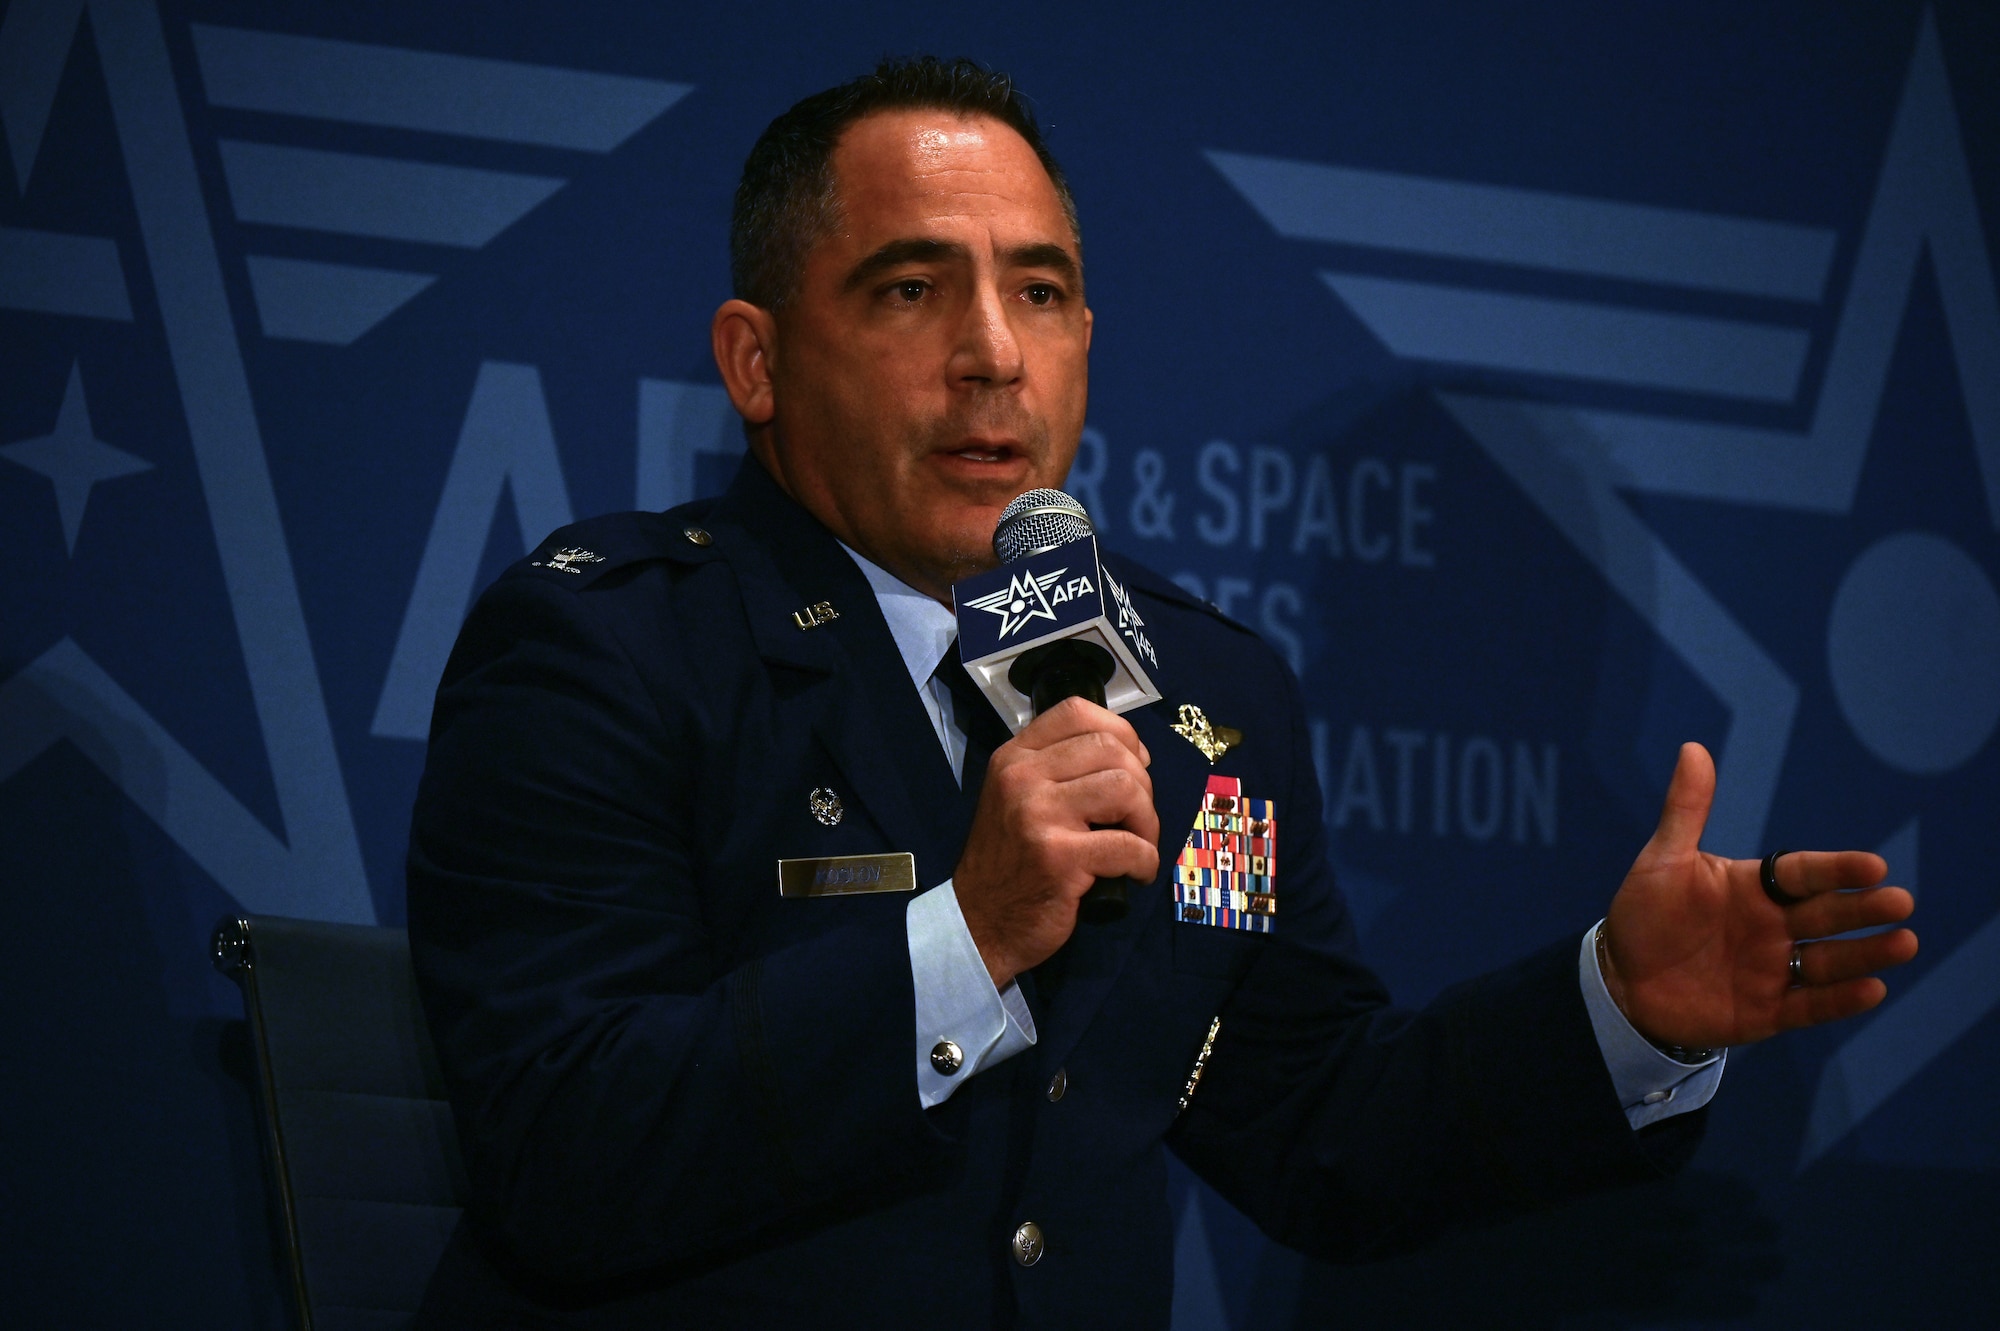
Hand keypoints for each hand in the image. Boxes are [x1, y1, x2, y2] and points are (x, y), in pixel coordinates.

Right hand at [954, 696, 1160, 987]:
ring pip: (1126, 789)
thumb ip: (1058, 769)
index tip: (1134, 764)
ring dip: (1148, 820)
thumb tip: (1131, 754)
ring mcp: (1039, 816)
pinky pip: (1129, 846)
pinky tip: (1135, 874)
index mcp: (1014, 757)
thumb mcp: (1018, 798)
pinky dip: (1146, 861)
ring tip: (1139, 844)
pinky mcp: (1059, 858)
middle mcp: (1022, 777)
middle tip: (1136, 818)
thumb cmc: (1010, 859)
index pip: (1077, 712)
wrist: (981, 920)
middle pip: (1112, 749)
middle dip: (1142, 784)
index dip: (1121, 732)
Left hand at [1599, 742, 1917, 1048]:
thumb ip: (1685, 811)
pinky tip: (1872, 989)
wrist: (1619, 982)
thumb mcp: (1662, 862)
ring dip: (1866, 953)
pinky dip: (1840, 1000)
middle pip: (1827, 915)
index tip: (1873, 866)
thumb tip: (1692, 748)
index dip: (1837, 871)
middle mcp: (1773, 926)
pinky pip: (1809, 1006)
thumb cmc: (1643, 916)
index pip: (1804, 875)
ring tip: (1904, 942)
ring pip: (1829, 961)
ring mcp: (1773, 970)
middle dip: (1863, 910)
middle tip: (1900, 902)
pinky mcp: (1766, 1011)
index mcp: (1755, 887)